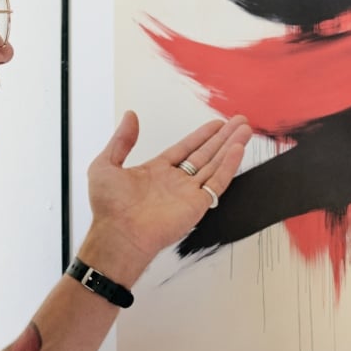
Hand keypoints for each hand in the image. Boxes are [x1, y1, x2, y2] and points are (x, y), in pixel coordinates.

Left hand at [81, 111, 250, 280]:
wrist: (118, 233)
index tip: (216, 125)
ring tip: (244, 130)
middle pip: (206, 154)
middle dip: (223, 137)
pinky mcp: (197, 205)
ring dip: (231, 146)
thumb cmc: (108, 208)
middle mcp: (175, 182)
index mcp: (156, 172)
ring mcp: (188, 193)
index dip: (201, 136)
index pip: (185, 149)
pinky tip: (238, 149)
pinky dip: (229, 166)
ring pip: (215, 164)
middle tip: (238, 122)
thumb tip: (130, 117)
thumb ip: (121, 140)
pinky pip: (217, 182)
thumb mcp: (105, 164)